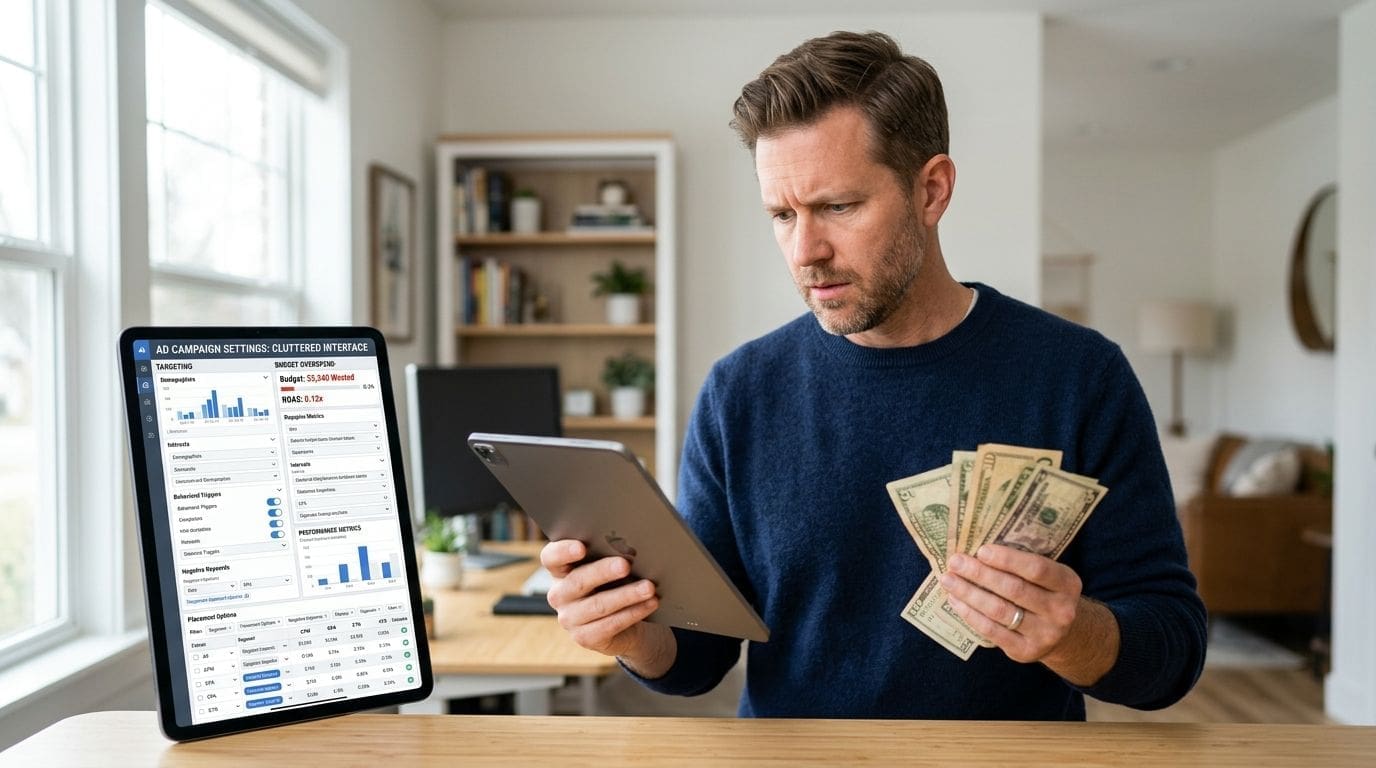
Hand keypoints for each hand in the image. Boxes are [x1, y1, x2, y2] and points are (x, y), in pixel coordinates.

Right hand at [541, 539, 674, 673]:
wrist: (622, 622)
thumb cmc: (613, 584)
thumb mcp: (607, 569)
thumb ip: (610, 557)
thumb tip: (631, 549)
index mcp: (559, 570)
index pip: (551, 557)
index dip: (563, 551)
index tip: (582, 547)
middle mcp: (558, 595)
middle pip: (578, 581)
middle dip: (604, 571)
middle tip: (625, 565)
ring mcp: (569, 619)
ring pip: (598, 605)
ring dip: (627, 594)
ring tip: (649, 587)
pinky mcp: (584, 638)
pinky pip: (611, 624)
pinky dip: (633, 612)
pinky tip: (650, 603)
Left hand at [939, 544, 1082, 663]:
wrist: (1062, 635)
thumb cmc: (1044, 593)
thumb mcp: (1048, 577)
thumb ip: (1022, 564)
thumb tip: (977, 550)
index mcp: (1067, 584)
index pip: (1036, 569)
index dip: (1007, 559)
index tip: (981, 550)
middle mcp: (1061, 610)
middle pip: (1014, 589)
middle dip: (980, 574)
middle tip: (955, 561)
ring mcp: (1044, 634)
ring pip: (999, 611)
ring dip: (969, 593)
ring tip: (948, 579)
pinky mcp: (1025, 651)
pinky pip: (992, 631)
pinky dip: (970, 614)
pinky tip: (955, 601)